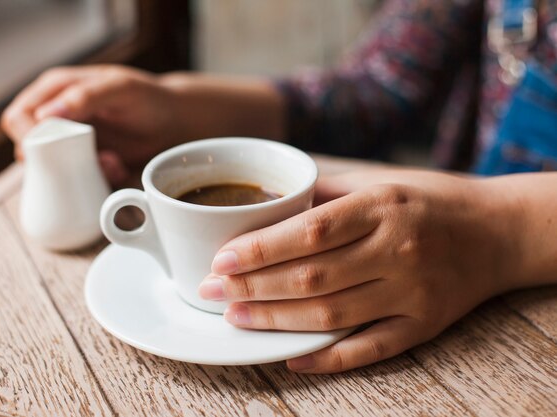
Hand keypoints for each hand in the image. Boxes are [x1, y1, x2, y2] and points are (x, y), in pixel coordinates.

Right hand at [1, 65, 179, 184]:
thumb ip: (84, 96)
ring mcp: (67, 142)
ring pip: (50, 169)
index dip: (28, 138)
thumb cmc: (149, 97)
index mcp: (54, 90)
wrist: (174, 121)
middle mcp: (54, 116)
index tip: (55, 152)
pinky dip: (94, 180)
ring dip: (77, 173)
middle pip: (27, 148)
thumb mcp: (121, 89)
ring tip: (113, 162)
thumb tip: (43, 115)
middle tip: (97, 158)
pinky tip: (118, 167)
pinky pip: (74, 180)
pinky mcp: (83, 163)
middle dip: (57, 161)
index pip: (18, 117)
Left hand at [198, 170, 520, 372]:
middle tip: (211, 289)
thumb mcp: (381, 180)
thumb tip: (268, 200)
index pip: (311, 232)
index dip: (261, 249)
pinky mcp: (424, 324)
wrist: (498, 231)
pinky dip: (329, 357)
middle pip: (312, 276)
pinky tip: (291, 357)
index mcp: (382, 206)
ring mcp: (413, 292)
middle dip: (253, 286)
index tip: (221, 258)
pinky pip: (371, 348)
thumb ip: (326, 190)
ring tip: (234, 317)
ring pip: (332, 313)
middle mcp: (398, 249)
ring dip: (276, 320)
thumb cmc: (431, 200)